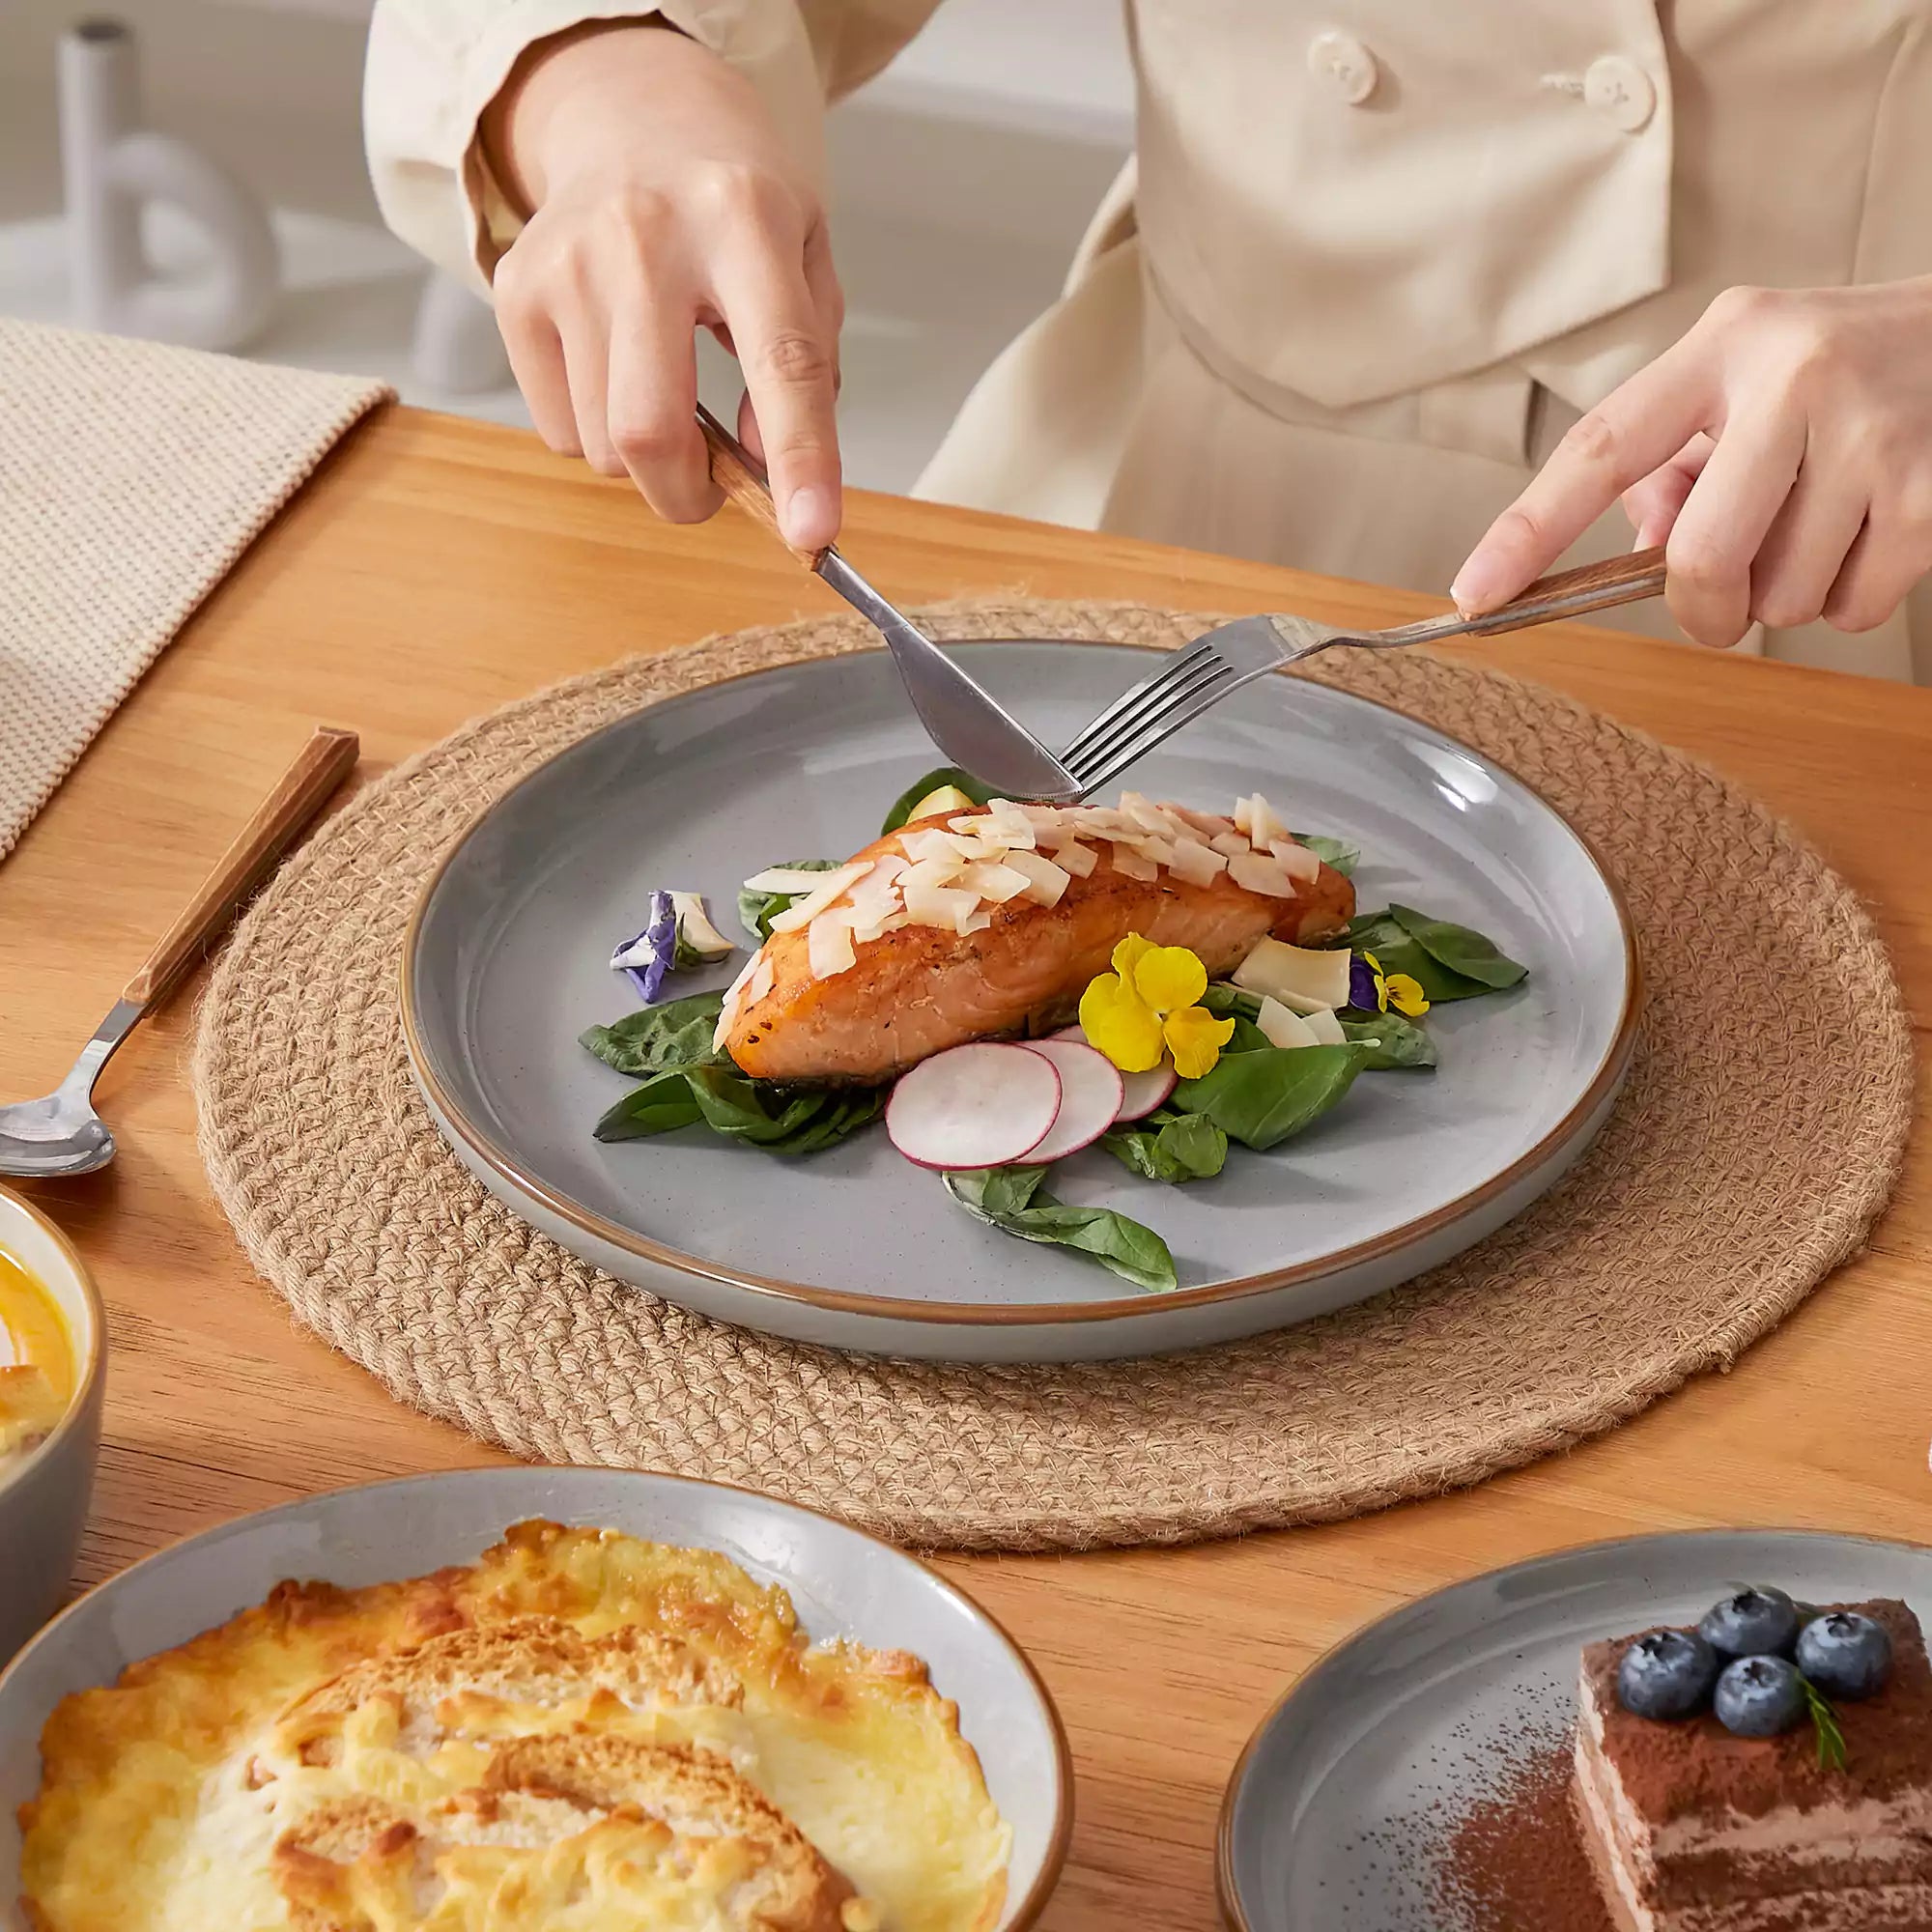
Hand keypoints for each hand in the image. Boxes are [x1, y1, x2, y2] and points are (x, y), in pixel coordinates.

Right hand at [480, 21, 842, 548]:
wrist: (632, 112)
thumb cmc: (731, 201)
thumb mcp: (806, 255)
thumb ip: (810, 362)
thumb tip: (765, 463)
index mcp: (744, 219)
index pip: (782, 362)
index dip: (801, 460)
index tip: (813, 533)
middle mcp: (645, 234)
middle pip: (650, 430)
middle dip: (689, 494)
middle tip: (714, 486)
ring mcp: (567, 261)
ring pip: (602, 445)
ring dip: (645, 458)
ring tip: (666, 390)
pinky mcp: (515, 288)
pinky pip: (559, 429)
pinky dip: (596, 433)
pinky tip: (616, 368)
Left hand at [1451, 280, 1931, 646]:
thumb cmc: (1849, 374)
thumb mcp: (1752, 385)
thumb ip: (1680, 465)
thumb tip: (1646, 556)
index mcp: (1726, 345)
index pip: (1602, 448)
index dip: (1528, 530)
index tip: (1474, 594)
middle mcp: (1795, 377)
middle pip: (1697, 559)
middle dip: (1701, 608)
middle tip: (1721, 601)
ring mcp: (1871, 432)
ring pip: (1778, 598)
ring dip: (1786, 597)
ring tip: (1827, 524)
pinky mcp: (1931, 492)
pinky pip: (1851, 608)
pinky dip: (1850, 600)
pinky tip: (1874, 532)